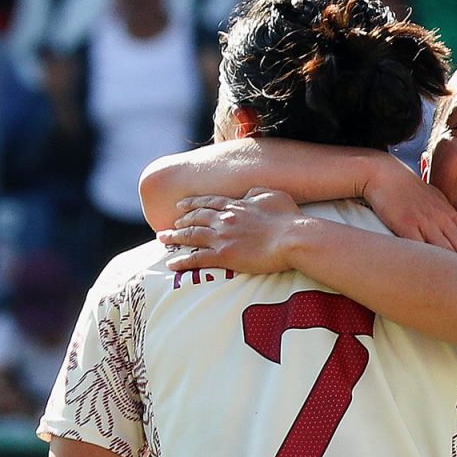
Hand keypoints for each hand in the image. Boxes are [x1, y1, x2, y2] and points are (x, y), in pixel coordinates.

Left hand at [160, 188, 305, 273]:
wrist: (293, 238)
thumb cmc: (289, 218)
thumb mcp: (274, 195)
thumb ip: (257, 193)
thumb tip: (248, 194)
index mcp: (236, 205)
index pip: (208, 202)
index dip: (193, 204)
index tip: (181, 206)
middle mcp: (224, 219)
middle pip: (195, 218)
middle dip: (181, 220)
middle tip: (170, 224)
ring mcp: (222, 237)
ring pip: (191, 236)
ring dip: (175, 237)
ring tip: (163, 239)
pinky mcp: (224, 256)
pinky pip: (197, 258)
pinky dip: (182, 261)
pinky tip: (171, 263)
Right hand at [362, 162, 456, 266]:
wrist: (384, 173)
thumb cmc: (406, 187)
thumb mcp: (433, 198)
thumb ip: (445, 215)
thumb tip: (455, 229)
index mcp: (448, 214)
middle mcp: (441, 219)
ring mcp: (425, 223)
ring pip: (447, 250)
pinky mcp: (406, 226)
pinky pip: (421, 248)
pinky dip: (430, 263)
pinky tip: (437, 277)